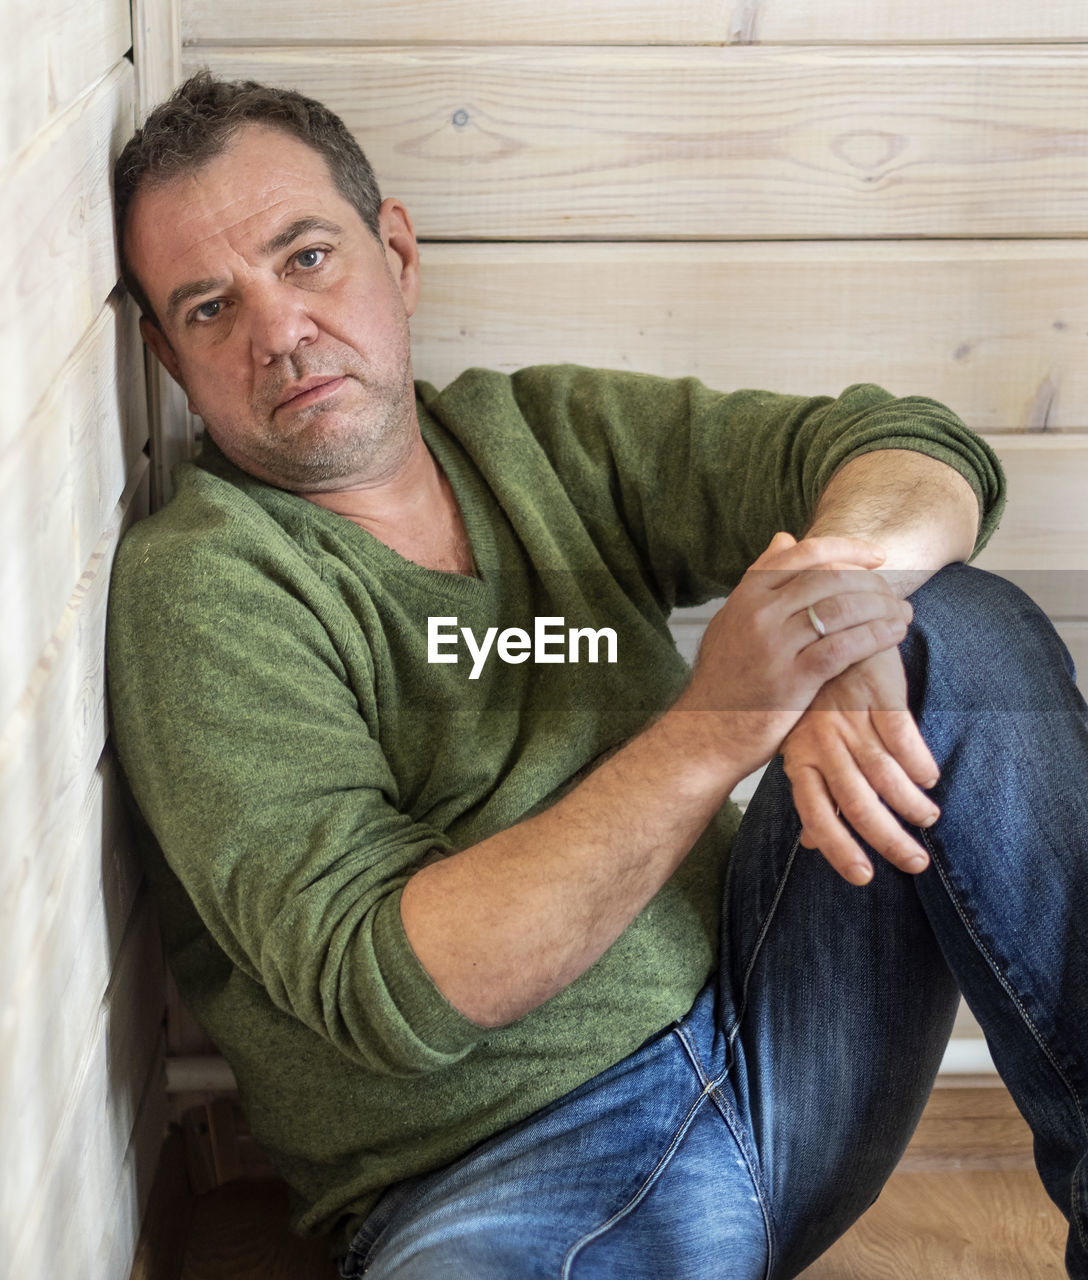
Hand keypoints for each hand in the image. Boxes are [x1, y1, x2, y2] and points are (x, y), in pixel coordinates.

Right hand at [672, 531, 913, 780]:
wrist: (706, 731)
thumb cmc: (725, 678)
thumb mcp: (732, 619)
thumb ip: (759, 579)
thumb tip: (785, 537)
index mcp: (747, 595)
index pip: (803, 554)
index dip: (847, 548)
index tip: (877, 556)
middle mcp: (759, 613)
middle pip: (829, 578)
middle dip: (872, 583)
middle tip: (894, 594)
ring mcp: (774, 645)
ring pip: (841, 609)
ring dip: (881, 608)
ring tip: (902, 614)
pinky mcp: (791, 679)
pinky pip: (844, 647)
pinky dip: (875, 636)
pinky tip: (893, 634)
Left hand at [780, 645, 940, 884]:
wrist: (831, 631)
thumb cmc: (818, 699)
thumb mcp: (803, 744)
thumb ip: (814, 793)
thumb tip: (811, 847)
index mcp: (799, 756)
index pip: (814, 812)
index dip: (838, 848)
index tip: (864, 877)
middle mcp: (821, 741)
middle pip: (855, 801)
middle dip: (887, 839)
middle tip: (914, 863)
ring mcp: (849, 718)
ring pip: (882, 773)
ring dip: (910, 804)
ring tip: (928, 819)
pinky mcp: (878, 693)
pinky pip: (901, 735)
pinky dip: (918, 762)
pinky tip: (930, 778)